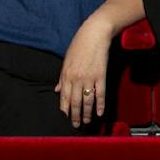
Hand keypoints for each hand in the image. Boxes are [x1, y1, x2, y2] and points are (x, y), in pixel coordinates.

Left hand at [55, 13, 115, 128]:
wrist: (94, 34)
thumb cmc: (79, 45)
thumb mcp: (66, 60)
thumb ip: (62, 77)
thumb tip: (58, 90)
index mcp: (66, 75)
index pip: (64, 98)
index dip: (64, 110)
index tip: (64, 119)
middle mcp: (76, 79)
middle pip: (74, 102)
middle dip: (74, 116)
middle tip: (75, 125)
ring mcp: (89, 78)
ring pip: (87, 101)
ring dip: (86, 113)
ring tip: (87, 122)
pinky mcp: (101, 76)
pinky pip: (100, 94)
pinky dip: (100, 105)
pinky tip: (100, 113)